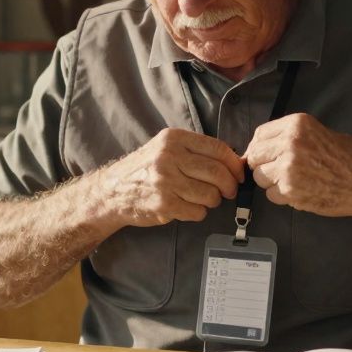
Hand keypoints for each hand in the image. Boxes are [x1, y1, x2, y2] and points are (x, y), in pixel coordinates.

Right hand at [94, 128, 243, 227]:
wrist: (112, 191)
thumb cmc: (144, 170)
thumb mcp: (165, 148)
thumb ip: (195, 150)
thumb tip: (233, 161)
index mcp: (173, 139)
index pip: (218, 148)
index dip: (234, 163)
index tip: (238, 173)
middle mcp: (169, 157)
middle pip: (217, 172)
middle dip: (230, 185)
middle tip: (229, 191)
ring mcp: (166, 181)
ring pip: (210, 194)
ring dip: (213, 200)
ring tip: (204, 199)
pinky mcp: (164, 204)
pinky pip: (198, 211)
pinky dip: (199, 212)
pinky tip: (188, 207)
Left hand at [244, 113, 351, 221]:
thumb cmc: (349, 157)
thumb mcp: (317, 132)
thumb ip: (289, 137)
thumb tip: (262, 148)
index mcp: (296, 125)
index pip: (260, 135)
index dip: (260, 147)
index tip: (264, 155)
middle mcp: (290, 143)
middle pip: (255, 156)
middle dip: (263, 165)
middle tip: (278, 171)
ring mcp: (288, 168)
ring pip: (260, 177)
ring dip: (271, 182)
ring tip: (293, 181)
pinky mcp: (290, 191)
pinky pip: (271, 195)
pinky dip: (282, 196)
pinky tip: (300, 191)